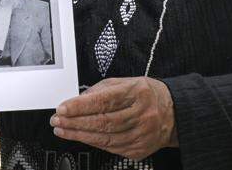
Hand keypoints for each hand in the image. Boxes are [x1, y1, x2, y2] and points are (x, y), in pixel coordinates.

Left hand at [50, 77, 176, 159]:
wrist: (174, 113)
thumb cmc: (147, 95)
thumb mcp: (126, 82)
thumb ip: (101, 90)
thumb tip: (77, 100)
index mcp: (138, 92)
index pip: (104, 100)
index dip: (80, 106)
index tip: (63, 107)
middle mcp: (142, 114)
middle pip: (102, 122)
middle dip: (75, 122)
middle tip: (57, 119)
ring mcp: (142, 134)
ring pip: (105, 138)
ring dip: (79, 134)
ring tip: (62, 129)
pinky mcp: (139, 149)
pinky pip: (111, 148)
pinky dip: (93, 143)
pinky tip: (81, 137)